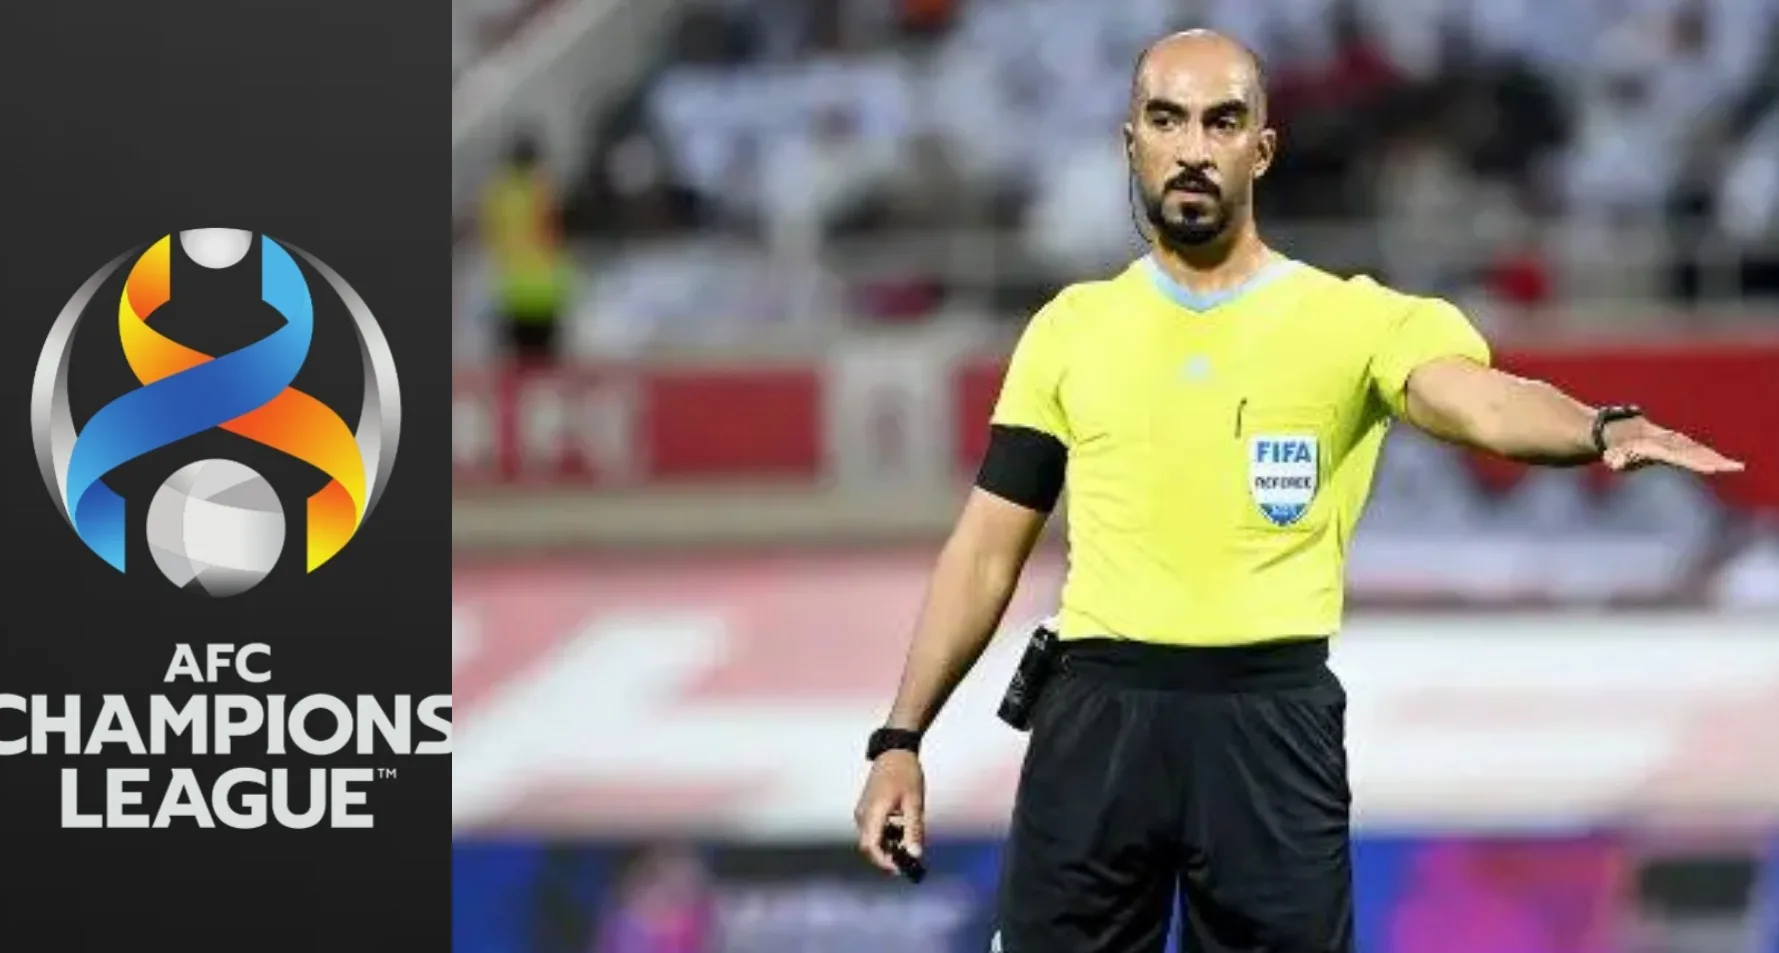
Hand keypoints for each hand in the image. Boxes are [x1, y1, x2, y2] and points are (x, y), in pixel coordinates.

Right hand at [854, 750, 924, 874]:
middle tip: (908, 861)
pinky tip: (902, 828)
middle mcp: (863, 814)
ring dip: (888, 845)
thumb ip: (913, 830)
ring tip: (908, 839)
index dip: (884, 862)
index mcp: (873, 812)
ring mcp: (862, 811)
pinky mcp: (866, 809)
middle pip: (869, 846)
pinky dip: (886, 835)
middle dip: (887, 857)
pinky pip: (872, 830)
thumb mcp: (915, 802)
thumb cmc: (906, 774)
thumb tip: (915, 855)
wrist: (894, 752)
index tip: (900, 869)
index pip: (871, 846)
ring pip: (871, 839)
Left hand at [1602, 419, 1743, 473]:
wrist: (1619, 430)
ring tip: (1735, 467)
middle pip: (1693, 452)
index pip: (1678, 455)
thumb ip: (1617, 459)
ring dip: (1717, 458)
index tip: (1710, 468)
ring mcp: (1674, 442)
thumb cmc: (1615, 450)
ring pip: (1698, 451)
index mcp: (1654, 446)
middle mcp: (1667, 442)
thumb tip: (1615, 462)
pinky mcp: (1678, 445)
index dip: (1694, 461)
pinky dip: (1712, 456)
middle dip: (1713, 460)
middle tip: (1732, 468)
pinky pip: (1697, 451)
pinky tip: (1726, 464)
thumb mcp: (1613, 455)